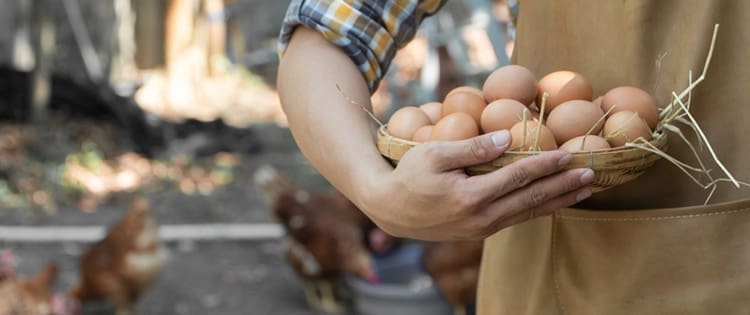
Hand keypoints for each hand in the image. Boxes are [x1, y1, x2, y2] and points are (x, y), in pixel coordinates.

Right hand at [363, 130, 593, 240]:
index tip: (569, 152)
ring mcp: (481, 228)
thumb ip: (472, 147)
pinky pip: (516, 219)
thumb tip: (509, 136)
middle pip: (532, 199)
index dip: (546, 164)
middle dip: (564, 186)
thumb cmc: (407, 175)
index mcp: (470, 196)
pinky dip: (539, 209)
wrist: (389, 210)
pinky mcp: (479, 232)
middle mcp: (481, 217)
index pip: (518, 177)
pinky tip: (553, 201)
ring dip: (558, 201)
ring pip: (528, 213)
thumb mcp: (433, 153)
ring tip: (583, 190)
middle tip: (591, 173)